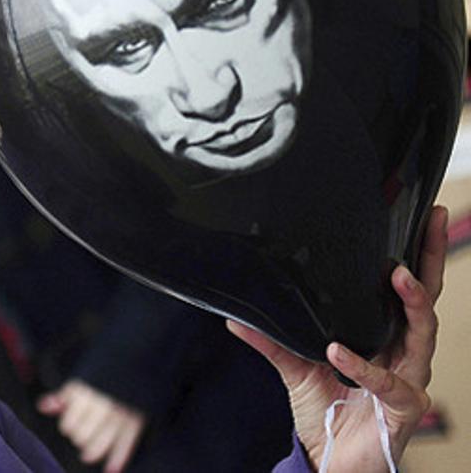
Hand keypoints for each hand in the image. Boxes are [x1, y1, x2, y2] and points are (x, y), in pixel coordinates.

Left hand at [37, 379, 146, 471]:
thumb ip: (62, 396)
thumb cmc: (102, 378)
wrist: (134, 364)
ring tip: (87, 453)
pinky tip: (111, 470)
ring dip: (92, 451)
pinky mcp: (136, 421)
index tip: (72, 423)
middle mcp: (102, 403)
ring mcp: (120, 413)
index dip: (68, 427)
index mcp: (86, 392)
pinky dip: (118, 459)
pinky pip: (125, 444)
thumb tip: (43, 406)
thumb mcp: (81, 382)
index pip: (70, 425)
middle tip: (82, 435)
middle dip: (80, 438)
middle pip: (83, 437)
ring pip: (101, 443)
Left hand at [228, 204, 447, 471]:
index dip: (417, 254)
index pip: (405, 288)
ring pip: (423, 333)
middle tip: (432, 224)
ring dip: (413, 302)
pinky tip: (339, 351)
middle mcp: (403, 351)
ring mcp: (408, 377)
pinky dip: (362, 364)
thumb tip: (234, 316)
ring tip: (397, 275)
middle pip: (427, 299)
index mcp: (384, 335)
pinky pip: (389, 381)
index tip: (421, 217)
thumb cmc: (326, 413)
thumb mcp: (293, 368)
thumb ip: (270, 340)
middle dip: (432, 260)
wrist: (331, 461)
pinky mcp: (403, 407)